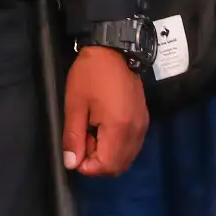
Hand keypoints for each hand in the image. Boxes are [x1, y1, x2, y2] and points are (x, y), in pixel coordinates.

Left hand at [62, 46, 148, 176]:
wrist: (114, 49)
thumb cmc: (90, 75)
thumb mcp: (75, 105)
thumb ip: (73, 137)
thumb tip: (72, 164)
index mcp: (119, 128)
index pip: (107, 166)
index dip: (88, 166)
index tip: (76, 150)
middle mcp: (136, 131)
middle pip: (118, 166)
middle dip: (98, 162)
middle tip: (83, 139)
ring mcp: (142, 125)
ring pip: (126, 157)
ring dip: (108, 154)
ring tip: (92, 132)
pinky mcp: (144, 119)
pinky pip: (132, 145)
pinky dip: (118, 146)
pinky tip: (104, 128)